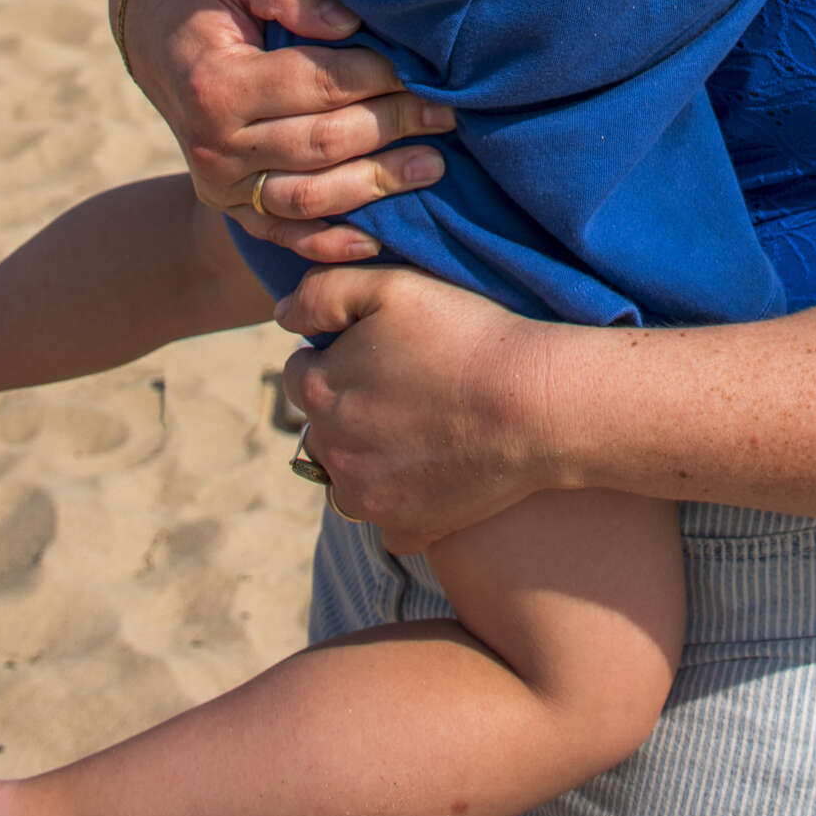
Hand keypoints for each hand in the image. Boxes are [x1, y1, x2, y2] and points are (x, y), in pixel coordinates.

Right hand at [120, 0, 452, 261]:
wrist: (153, 34)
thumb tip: (348, 22)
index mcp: (217, 85)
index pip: (317, 84)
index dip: (378, 78)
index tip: (427, 71)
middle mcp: (213, 145)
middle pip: (322, 143)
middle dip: (393, 127)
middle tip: (448, 116)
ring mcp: (219, 184)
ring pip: (309, 197)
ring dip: (376, 186)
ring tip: (435, 166)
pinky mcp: (227, 205)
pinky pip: (282, 234)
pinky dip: (329, 243)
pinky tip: (377, 239)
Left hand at [279, 265, 563, 550]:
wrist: (534, 404)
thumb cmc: (465, 335)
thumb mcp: (392, 287)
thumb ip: (323, 292)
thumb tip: (282, 315)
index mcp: (321, 392)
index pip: (300, 371)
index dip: (336, 354)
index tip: (380, 349)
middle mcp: (332, 453)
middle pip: (321, 425)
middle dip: (348, 404)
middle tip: (405, 384)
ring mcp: (367, 498)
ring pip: (347, 473)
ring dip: (367, 453)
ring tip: (422, 424)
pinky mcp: (405, 529)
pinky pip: (385, 514)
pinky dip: (401, 494)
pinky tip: (436, 465)